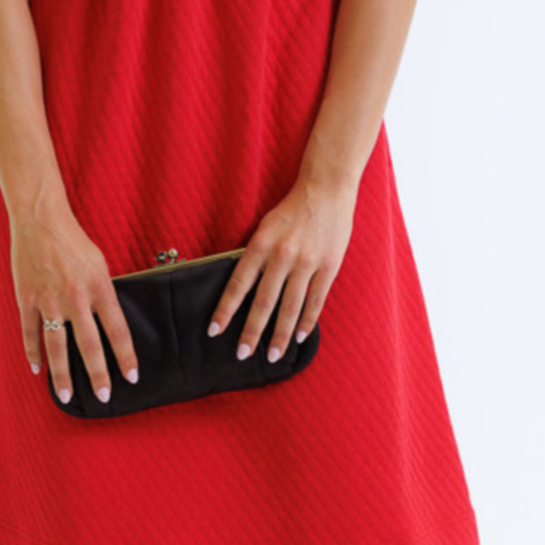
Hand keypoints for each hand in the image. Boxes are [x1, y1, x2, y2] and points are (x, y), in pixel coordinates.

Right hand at [12, 210, 138, 404]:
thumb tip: (109, 323)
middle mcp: (76, 297)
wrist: (40, 219)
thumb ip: (103, 294)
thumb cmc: (74, 241)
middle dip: (98, 374)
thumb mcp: (99, 264)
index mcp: (99, 287)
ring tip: (67, 396)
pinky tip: (37, 370)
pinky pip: (30, 332)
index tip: (132, 377)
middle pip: (89, 345)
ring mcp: (49, 299)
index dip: (126, 356)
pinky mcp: (27, 298)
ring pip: (57, 346)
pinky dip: (33, 353)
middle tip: (105, 397)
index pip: (118, 330)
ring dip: (63, 375)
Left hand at [208, 173, 355, 361]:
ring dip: (280, 334)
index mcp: (261, 243)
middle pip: (264, 302)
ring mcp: (307, 262)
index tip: (214, 330)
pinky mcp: (329, 266)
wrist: (327, 188)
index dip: (226, 309)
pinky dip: (307, 321)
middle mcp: (282, 255)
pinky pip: (316, 300)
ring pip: (290, 306)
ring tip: (273, 356)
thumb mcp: (266, 227)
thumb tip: (243, 288)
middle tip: (241, 354)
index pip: (238, 284)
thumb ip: (256, 256)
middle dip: (252, 332)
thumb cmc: (292, 210)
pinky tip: (299, 337)